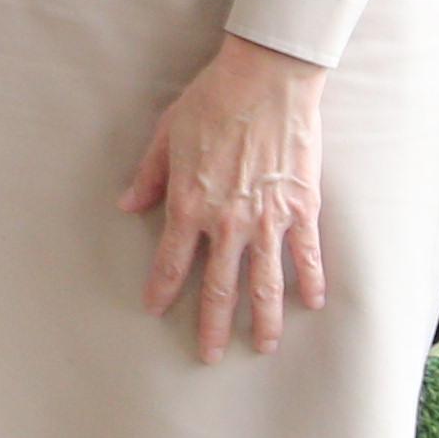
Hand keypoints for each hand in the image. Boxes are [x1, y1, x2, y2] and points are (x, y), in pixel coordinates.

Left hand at [126, 34, 326, 360]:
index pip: (173, 259)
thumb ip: (149, 176)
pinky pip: (307, 255)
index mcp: (190, 203)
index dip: (163, 288)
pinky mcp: (302, 209)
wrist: (265, 82)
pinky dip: (309, 282)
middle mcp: (228, 220)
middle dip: (212, 323)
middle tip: (210, 355)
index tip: (155, 309)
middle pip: (219, 284)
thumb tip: (128, 205)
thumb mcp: (166, 136)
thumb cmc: (210, 103)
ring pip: (265, 282)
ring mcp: (268, 218)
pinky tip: (310, 305)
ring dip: (262, 318)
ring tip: (262, 347)